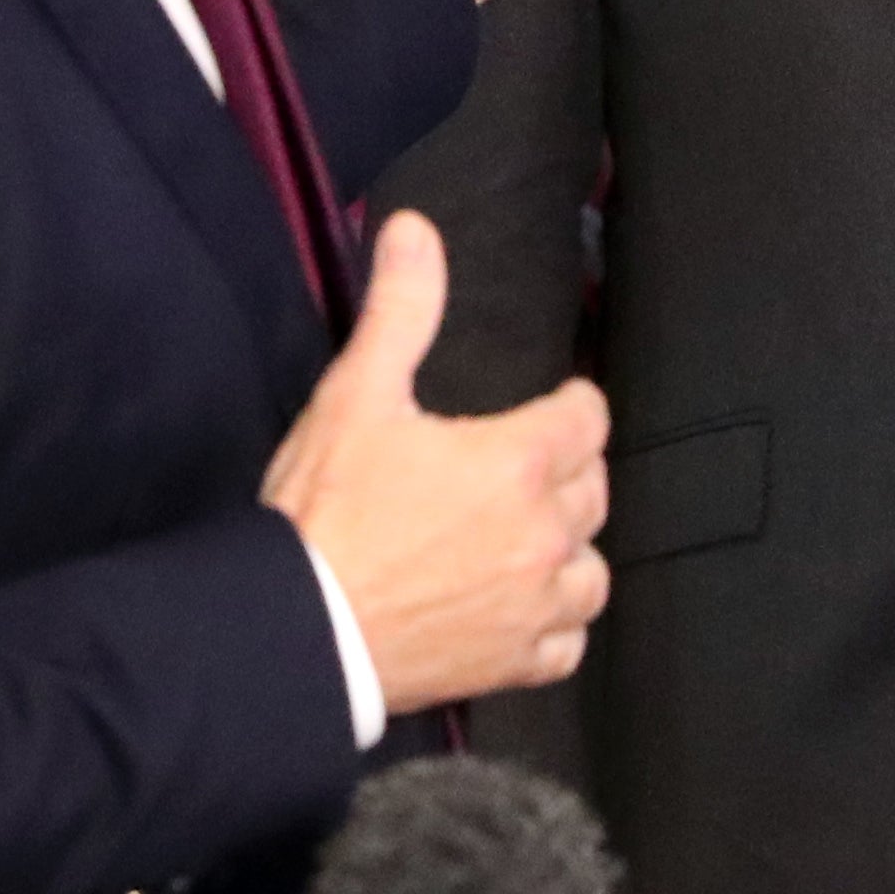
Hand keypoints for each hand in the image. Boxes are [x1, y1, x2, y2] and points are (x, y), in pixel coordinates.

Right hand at [265, 211, 609, 715]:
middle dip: (568, 471)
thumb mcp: (357, 397)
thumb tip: (415, 229)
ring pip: (591, 570)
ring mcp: (536, 605)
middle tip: (528, 466)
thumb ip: (401, 310)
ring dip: (570, 550)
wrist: (301, 630)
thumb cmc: (327, 511)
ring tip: (531, 538)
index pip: (587, 418)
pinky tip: (524, 610)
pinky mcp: (515, 664)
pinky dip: (556, 626)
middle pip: (593, 489)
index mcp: (519, 460)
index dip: (572, 405)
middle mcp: (545, 533)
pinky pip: (568, 644)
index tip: (555, 405)